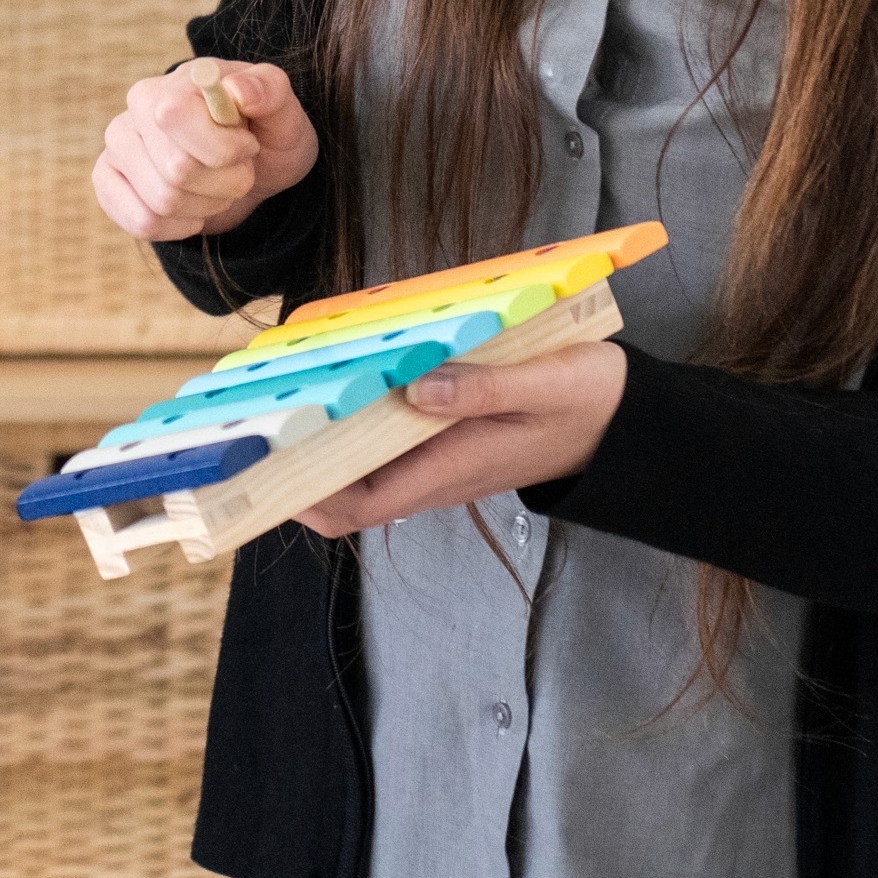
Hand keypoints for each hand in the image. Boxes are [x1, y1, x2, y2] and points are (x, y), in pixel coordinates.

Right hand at [91, 59, 318, 244]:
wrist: (250, 168)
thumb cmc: (265, 134)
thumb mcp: (284, 112)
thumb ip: (270, 91)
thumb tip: (238, 90)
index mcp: (172, 84)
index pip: (174, 117)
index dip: (222, 147)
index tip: (247, 147)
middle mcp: (134, 111)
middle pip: (175, 170)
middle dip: (224, 182)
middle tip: (238, 171)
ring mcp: (117, 148)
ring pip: (162, 202)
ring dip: (207, 206)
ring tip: (217, 187)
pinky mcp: (108, 183)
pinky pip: (142, 222)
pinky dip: (179, 227)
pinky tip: (192, 210)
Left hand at [293, 341, 628, 536]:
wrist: (625, 420)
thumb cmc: (587, 402)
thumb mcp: (545, 384)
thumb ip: (484, 388)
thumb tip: (417, 390)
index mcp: (451, 468)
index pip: (357, 506)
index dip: (303, 496)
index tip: (263, 466)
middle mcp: (433, 471)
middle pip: (344, 487)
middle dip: (294, 461)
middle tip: (252, 415)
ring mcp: (436, 456)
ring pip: (360, 460)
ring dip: (319, 433)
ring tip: (279, 387)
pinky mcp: (444, 435)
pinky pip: (385, 435)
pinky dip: (354, 410)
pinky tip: (340, 371)